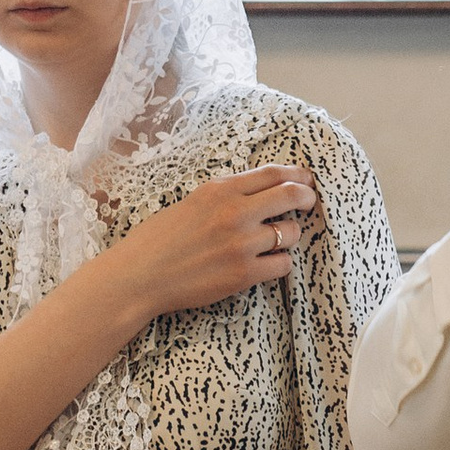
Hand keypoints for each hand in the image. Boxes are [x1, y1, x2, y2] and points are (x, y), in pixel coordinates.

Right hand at [119, 166, 318, 318]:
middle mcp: (234, 212)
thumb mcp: (192, 203)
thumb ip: (225, 196)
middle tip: (310, 203)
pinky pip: (283, 264)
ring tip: (277, 240)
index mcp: (219, 190)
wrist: (139, 276)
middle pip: (292, 195)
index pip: (273, 173)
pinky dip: (280, 263)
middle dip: (308, 198)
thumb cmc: (158, 240)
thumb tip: (261, 193)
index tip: (307, 179)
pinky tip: (268, 263)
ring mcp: (241, 244)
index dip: (297, 174)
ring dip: (291, 235)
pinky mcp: (244, 274)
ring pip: (292, 232)